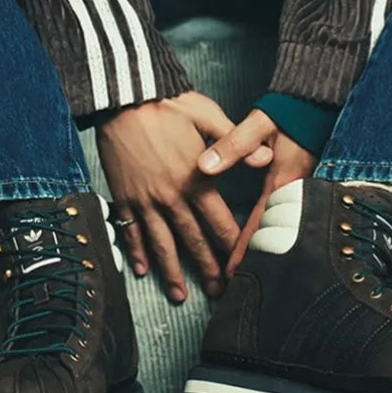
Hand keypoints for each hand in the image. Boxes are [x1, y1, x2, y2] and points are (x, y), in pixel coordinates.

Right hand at [97, 91, 269, 303]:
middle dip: (207, 269)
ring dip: (172, 272)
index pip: (219, 222)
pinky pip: (131, 231)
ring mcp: (146, 200)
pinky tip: (143, 270)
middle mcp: (171, 197)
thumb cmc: (169, 104)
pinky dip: (137, 253)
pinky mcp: (125, 196)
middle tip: (218, 292)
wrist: (124, 98)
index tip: (241, 265)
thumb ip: (236, 142)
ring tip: (180, 295)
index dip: (231, 246)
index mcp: (196, 180)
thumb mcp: (208, 116)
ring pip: (162, 244)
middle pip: (193, 241)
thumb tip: (267, 158)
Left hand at [197, 108, 317, 274]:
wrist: (318, 100)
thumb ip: (233, 144)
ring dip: (261, 245)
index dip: (243, 250)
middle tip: (232, 282)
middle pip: (271, 232)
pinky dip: (270, 229)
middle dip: (252, 257)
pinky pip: (284, 213)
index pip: (259, 224)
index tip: (230, 274)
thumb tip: (205, 166)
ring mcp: (300, 188)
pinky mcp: (300, 182)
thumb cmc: (289, 111)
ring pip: (278, 225)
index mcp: (282, 181)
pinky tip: (262, 237)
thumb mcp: (259, 123)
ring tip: (244, 267)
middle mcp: (294, 190)